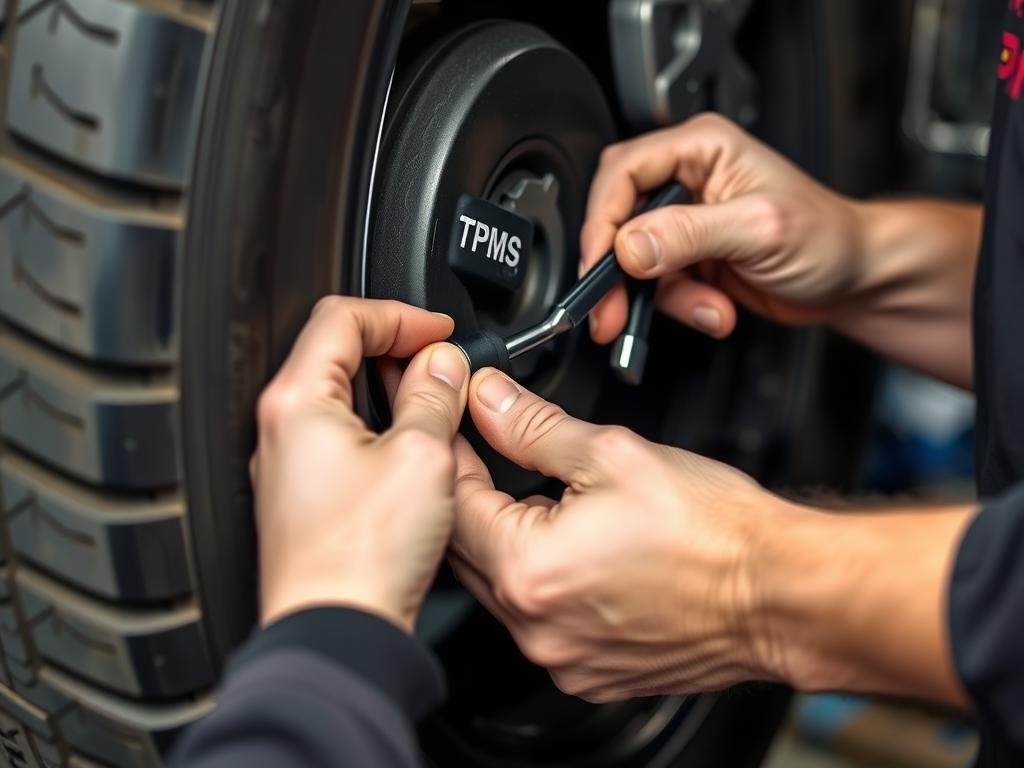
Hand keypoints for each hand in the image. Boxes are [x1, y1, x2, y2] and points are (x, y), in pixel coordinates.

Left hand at [250, 297, 469, 632]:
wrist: (337, 631)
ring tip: (432, 404)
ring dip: (388, 388)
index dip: (400, 315)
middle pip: (334, 352)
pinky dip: (376, 426)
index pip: (342, 318)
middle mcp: (281, 429)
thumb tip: (442, 364)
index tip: (438, 331)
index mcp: (297, 402)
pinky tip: (410, 450)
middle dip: (394, 347)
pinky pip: (337, 438)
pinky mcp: (304, 497)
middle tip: (440, 364)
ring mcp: (289, 465)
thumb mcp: (421, 456)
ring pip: (338, 397)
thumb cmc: (362, 557)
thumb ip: (434, 395)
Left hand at [449, 368, 794, 701]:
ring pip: (501, 591)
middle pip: (469, 552)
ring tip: (540, 504)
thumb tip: (491, 401)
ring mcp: (562, 658)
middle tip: (489, 458)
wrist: (777, 594)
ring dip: (504, 545)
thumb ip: (534, 427)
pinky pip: (539, 625)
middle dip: (472, 501)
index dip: (452, 456)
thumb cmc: (713, 534)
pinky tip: (572, 555)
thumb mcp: (613, 453)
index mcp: (530, 570)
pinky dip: (541, 587)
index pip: (456, 504)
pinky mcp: (588, 674)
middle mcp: (536, 628)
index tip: (457, 430)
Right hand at [582, 113, 864, 342]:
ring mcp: (685, 222)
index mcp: (701, 148)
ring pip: (633, 262)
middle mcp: (687, 179)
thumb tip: (630, 245)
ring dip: (660, 298)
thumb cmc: (828, 237)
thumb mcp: (760, 229)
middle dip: (616, 271)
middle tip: (611, 311)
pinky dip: (681, 308)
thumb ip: (691, 233)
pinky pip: (657, 288)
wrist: (854, 279)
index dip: (603, 220)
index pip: (624, 173)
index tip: (600, 264)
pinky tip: (716, 310)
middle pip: (617, 219)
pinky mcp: (687, 258)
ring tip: (706, 309)